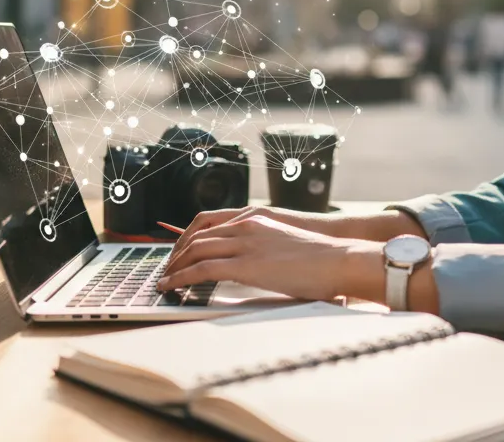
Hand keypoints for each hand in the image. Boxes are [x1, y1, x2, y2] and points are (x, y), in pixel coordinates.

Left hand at [168, 205, 351, 263]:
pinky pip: (203, 269)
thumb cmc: (320, 256)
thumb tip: (256, 262)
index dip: (186, 236)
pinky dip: (181, 277)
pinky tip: (173, 286)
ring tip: (165, 280)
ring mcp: (245, 243)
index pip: (207, 221)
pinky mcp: (246, 265)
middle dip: (176, 253)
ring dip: (174, 266)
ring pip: (195, 250)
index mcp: (254, 218)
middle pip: (196, 235)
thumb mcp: (284, 241)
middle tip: (167, 268)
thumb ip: (265, 244)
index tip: (177, 250)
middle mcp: (245, 225)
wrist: (338, 257)